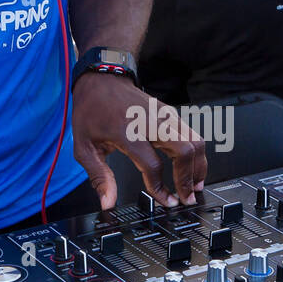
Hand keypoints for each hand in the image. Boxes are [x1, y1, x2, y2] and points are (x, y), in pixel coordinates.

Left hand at [71, 75, 207, 210]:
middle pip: (185, 150)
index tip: (166, 201)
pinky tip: (191, 168)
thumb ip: (98, 177)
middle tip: (187, 197)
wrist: (101, 80)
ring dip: (198, 166)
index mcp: (128, 132)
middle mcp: (151, 122)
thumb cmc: (92, 111)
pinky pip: (192, 134)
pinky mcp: (170, 113)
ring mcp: (164, 115)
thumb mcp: (84, 147)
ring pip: (195, 141)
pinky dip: (196, 154)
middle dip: (189, 178)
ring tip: (195, 186)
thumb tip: (107, 202)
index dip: (161, 188)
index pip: (153, 165)